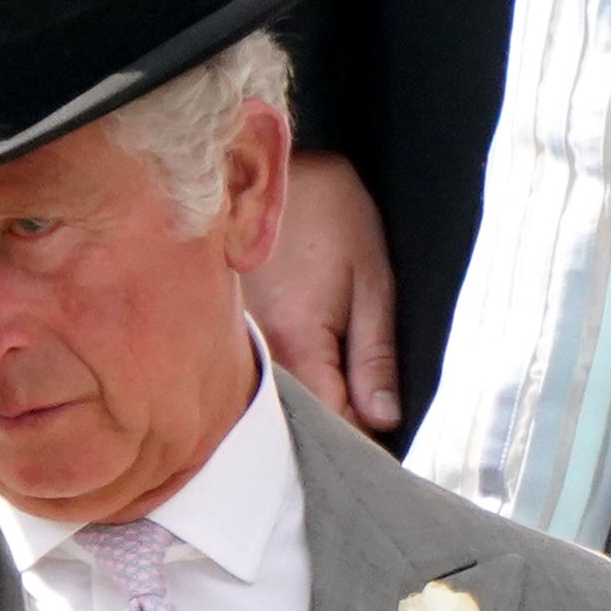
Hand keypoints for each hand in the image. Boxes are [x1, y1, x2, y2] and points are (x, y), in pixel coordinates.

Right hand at [244, 149, 399, 431]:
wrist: (262, 163)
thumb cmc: (327, 213)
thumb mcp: (371, 279)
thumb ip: (375, 354)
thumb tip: (383, 418)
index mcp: (300, 343)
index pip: (334, 423)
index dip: (364, 440)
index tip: (387, 446)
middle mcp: (258, 351)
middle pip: (297, 419)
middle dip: (334, 428)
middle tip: (367, 422)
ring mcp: (234, 340)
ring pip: (275, 399)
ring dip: (306, 406)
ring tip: (337, 398)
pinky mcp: (223, 326)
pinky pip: (256, 372)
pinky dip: (283, 382)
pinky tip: (303, 371)